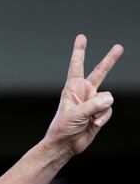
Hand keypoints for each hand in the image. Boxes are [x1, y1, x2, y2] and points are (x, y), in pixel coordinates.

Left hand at [45, 34, 123, 155]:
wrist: (65, 145)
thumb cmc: (63, 128)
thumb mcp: (76, 114)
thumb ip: (94, 105)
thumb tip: (109, 100)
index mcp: (72, 89)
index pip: (76, 66)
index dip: (79, 52)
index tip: (81, 37)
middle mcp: (84, 93)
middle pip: (100, 73)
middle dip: (109, 60)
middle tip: (119, 47)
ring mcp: (93, 102)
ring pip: (108, 99)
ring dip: (100, 111)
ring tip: (89, 120)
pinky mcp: (99, 113)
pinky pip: (108, 111)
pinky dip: (103, 119)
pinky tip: (94, 125)